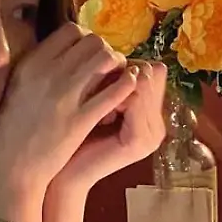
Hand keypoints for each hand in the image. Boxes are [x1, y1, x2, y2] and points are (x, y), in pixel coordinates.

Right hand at [0, 24, 138, 221]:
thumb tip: (64, 55)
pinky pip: (113, 92)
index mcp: (31, 63)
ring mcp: (64, 95)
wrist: (8, 167)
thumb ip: (38, 69)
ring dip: (118, 65)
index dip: (87, 38)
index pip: (71, 30)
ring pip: (105, 59)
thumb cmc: (11, 131)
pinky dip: (126, 86)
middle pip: (92, 41)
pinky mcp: (79, 119)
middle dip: (106, 50)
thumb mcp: (17, 89)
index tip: (91, 53)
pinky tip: (129, 89)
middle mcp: (48, 73)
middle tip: (109, 66)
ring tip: (119, 77)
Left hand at [52, 61, 167, 190]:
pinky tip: (94, 106)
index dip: (125, 66)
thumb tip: (110, 47)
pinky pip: (134, 100)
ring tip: (94, 98)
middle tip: (95, 87)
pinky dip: (113, 95)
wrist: (64, 174)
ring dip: (115, 84)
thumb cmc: (73, 136)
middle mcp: (157, 124)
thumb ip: (112, 82)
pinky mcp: (139, 141)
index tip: (99, 77)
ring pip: (143, 82)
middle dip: (121, 73)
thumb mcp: (96, 104)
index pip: (153, 70)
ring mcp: (152, 134)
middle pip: (151, 73)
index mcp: (151, 115)